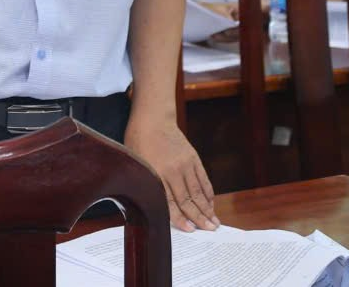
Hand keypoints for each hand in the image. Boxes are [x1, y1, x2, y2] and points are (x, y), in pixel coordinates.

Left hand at [123, 114, 218, 231]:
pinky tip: (211, 204)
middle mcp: (172, 170)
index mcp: (155, 173)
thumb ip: (143, 183)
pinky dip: (209, 193)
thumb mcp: (134, 163)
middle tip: (209, 231)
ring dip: (207, 209)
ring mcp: (185, 164)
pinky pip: (203, 179)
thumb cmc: (137, 141)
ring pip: (198, 191)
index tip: (189, 230)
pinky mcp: (193, 158)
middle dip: (199, 218)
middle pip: (188, 199)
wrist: (153, 118)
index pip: (169, 201)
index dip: (180, 218)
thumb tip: (148, 205)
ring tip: (215, 223)